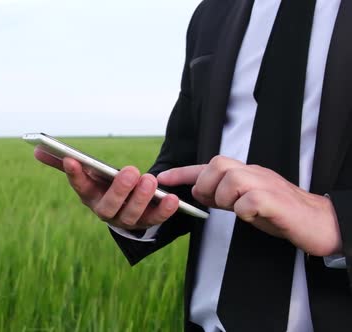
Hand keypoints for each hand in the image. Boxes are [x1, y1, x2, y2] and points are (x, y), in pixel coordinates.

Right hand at [34, 147, 179, 229]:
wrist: (125, 205)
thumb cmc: (103, 184)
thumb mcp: (87, 172)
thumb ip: (64, 161)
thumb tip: (36, 149)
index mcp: (89, 196)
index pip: (79, 186)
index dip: (74, 174)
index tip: (72, 159)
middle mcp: (105, 211)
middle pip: (109, 205)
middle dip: (119, 189)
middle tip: (130, 171)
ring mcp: (126, 219)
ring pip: (132, 214)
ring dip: (141, 198)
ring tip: (150, 180)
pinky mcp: (146, 222)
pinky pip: (156, 219)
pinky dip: (164, 210)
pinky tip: (172, 198)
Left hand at [157, 155, 341, 255]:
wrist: (318, 222)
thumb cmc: (280, 213)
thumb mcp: (246, 201)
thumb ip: (225, 195)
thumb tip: (201, 193)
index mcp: (245, 172)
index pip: (209, 165)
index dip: (183, 171)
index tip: (162, 178)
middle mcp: (254, 172)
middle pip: (217, 165)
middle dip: (207, 186)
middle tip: (217, 203)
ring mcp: (265, 184)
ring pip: (230, 180)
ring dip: (226, 199)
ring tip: (239, 209)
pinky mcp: (275, 200)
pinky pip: (249, 200)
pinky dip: (244, 210)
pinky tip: (253, 216)